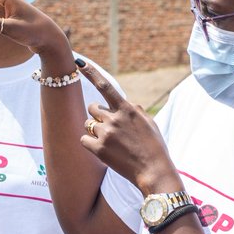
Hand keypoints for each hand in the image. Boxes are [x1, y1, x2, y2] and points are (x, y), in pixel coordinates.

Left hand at [77, 60, 179, 193]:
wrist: (154, 171)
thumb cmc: (154, 147)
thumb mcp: (149, 123)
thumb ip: (135, 110)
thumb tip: (124, 103)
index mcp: (128, 109)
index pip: (105, 86)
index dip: (91, 73)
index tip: (79, 62)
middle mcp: (114, 119)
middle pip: (92, 108)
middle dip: (97, 115)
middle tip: (109, 127)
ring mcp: (106, 134)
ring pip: (88, 124)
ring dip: (95, 130)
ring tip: (111, 142)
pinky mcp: (99, 149)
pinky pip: (84, 139)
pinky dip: (90, 143)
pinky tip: (104, 150)